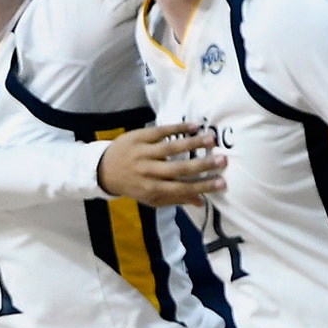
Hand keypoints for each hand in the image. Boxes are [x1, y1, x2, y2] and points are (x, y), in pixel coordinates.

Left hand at [97, 123, 225, 205]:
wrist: (103, 169)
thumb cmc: (134, 185)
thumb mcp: (151, 198)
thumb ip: (175, 199)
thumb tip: (201, 202)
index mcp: (151, 189)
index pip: (181, 189)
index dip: (202, 187)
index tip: (222, 183)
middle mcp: (147, 172)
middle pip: (178, 169)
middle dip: (202, 165)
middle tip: (223, 161)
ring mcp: (142, 153)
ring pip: (170, 148)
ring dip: (192, 143)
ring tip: (211, 139)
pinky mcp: (138, 137)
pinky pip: (160, 131)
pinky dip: (177, 128)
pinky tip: (194, 126)